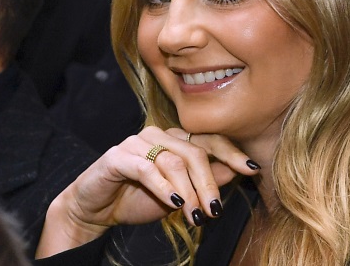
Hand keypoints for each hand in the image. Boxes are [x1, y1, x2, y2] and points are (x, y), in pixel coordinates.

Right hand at [36, 127, 259, 257]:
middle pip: (195, 152)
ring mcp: (136, 142)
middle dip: (209, 184)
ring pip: (173, 161)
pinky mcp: (117, 156)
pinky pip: (146, 168)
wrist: (95, 209)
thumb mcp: (180, 194)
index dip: (232, 153)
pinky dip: (164, 187)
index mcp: (175, 139)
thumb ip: (205, 180)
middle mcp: (158, 135)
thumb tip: (238, 171)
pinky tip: (175, 202)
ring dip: (189, 191)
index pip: (209, 140)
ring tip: (196, 214)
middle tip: (216, 211)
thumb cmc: (139, 198)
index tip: (253, 169)